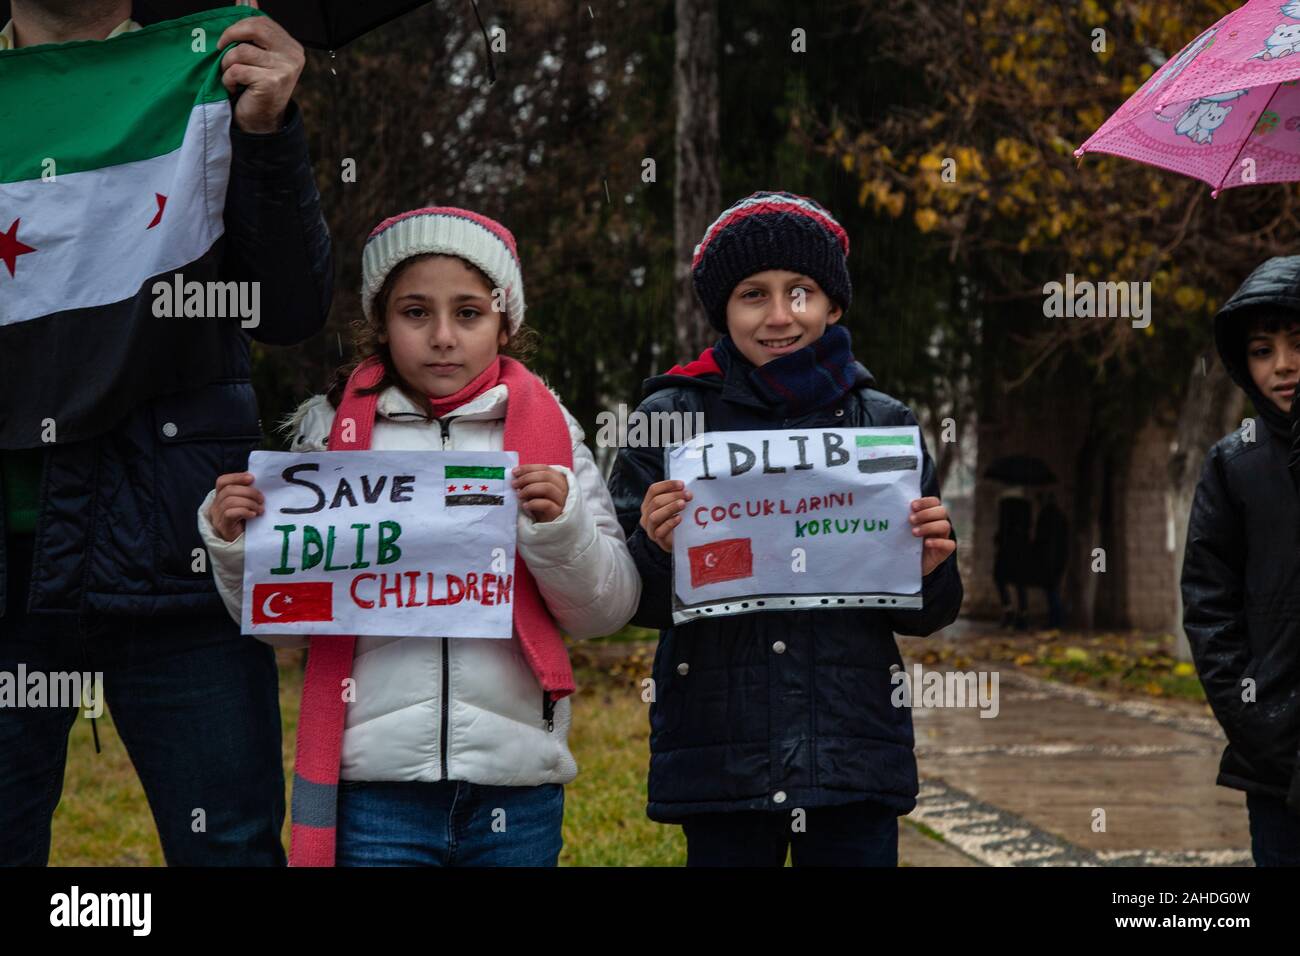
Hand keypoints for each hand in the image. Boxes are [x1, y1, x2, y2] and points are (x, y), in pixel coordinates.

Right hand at [209, 472, 264, 542]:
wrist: (240, 544)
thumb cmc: (245, 522)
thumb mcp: (245, 504)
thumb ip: (246, 494)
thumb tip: (254, 481)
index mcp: (220, 497)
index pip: (222, 481)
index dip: (236, 477)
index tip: (252, 478)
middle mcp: (216, 505)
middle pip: (229, 490)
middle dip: (249, 492)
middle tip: (262, 499)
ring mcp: (217, 516)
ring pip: (230, 501)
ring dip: (249, 503)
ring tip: (260, 509)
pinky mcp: (223, 526)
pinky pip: (230, 513)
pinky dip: (244, 511)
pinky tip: (253, 515)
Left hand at [218, 2, 304, 134]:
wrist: (261, 121)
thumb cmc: (256, 86)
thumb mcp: (257, 55)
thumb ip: (254, 28)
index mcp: (291, 46)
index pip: (262, 22)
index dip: (238, 26)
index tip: (226, 39)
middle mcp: (293, 56)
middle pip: (254, 29)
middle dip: (230, 36)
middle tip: (221, 49)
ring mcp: (284, 70)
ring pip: (241, 51)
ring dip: (227, 64)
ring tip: (230, 75)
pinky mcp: (272, 83)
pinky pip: (238, 70)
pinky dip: (228, 79)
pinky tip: (233, 88)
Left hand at [513, 465, 568, 522]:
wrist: (547, 530)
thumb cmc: (540, 509)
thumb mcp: (536, 494)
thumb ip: (530, 484)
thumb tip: (516, 476)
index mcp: (558, 480)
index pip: (545, 468)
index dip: (529, 468)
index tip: (515, 472)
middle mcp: (563, 488)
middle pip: (546, 476)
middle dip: (527, 478)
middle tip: (514, 484)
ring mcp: (562, 501)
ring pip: (547, 487)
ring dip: (529, 489)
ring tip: (519, 495)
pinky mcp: (558, 513)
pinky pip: (546, 504)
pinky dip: (533, 503)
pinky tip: (525, 505)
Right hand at [640, 480, 691, 552]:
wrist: (677, 541)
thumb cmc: (675, 520)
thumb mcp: (673, 506)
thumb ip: (676, 496)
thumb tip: (685, 489)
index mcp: (648, 504)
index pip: (653, 490)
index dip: (667, 485)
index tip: (682, 484)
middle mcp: (646, 515)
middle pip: (656, 502)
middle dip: (673, 496)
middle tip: (688, 495)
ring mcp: (650, 528)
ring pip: (654, 516)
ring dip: (670, 508)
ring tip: (683, 504)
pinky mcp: (657, 539)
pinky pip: (660, 531)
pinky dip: (670, 523)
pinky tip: (679, 518)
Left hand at [910, 496, 955, 575]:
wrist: (906, 564)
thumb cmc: (904, 543)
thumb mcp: (903, 529)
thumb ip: (903, 518)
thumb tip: (894, 506)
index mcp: (930, 515)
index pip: (934, 502)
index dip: (925, 502)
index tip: (912, 506)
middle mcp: (938, 524)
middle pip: (942, 511)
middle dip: (926, 514)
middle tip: (910, 520)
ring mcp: (943, 537)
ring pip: (945, 525)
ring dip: (929, 527)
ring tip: (914, 533)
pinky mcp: (945, 551)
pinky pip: (950, 544)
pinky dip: (938, 542)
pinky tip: (926, 543)